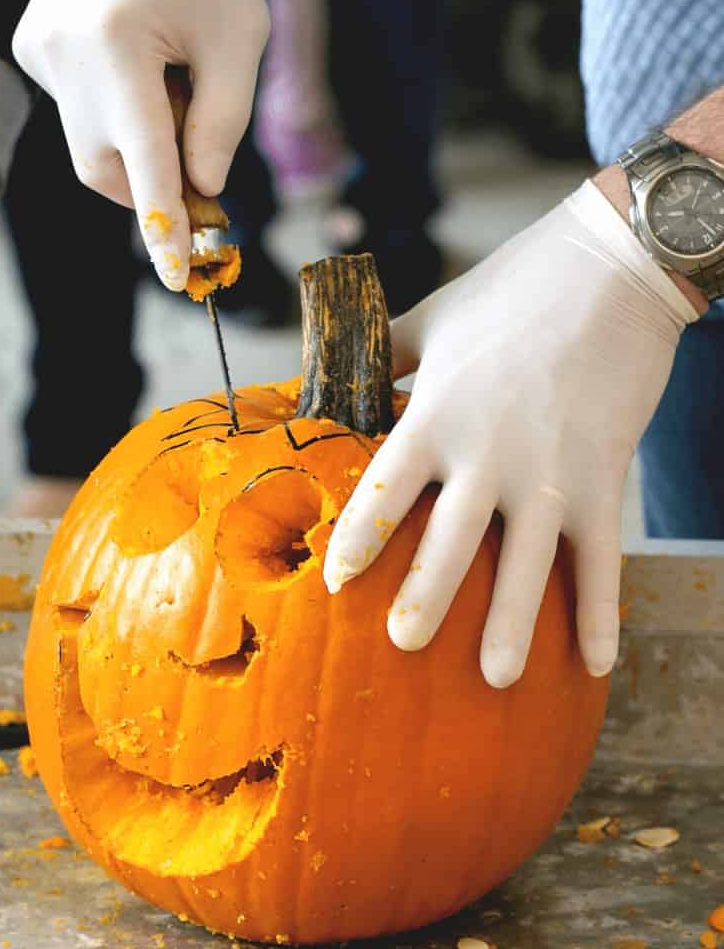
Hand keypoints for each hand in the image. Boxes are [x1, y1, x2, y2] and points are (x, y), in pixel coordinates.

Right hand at [12, 0, 269, 289]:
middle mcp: (63, 53)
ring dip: (137, 139)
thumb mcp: (240, 39)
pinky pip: (76, 108)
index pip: (146, 164)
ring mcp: (37, 49)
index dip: (164, 229)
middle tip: (201, 152)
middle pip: (111, 167)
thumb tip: (198, 191)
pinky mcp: (30, 44)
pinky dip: (114, 107)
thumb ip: (222, 125)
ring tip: (171, 76)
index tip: (177, 281)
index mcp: (118, 46)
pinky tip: (136, 47)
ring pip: (90, 145)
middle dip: (156, 178)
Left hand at [323, 180, 699, 686]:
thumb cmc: (513, 288)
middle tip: (402, 644)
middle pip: (449, 542)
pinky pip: (602, 559)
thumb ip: (387, 354)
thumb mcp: (435, 317)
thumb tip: (340, 378)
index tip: (335, 584)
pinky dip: (601, 613)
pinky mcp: (603, 478)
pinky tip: (598, 664)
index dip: (359, 540)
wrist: (612, 269)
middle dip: (426, 598)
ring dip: (513, 627)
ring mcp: (550, 472)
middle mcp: (488, 453)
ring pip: (527, 566)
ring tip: (496, 679)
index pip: (385, 490)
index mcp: (437, 413)